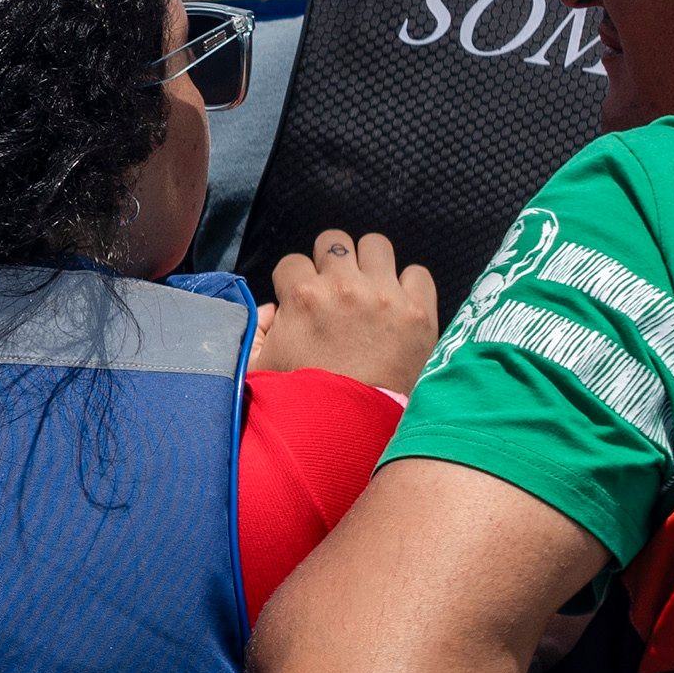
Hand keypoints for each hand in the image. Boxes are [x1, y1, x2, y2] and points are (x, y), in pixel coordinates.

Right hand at [255, 232, 440, 395]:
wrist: (354, 431)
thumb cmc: (303, 402)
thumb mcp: (261, 369)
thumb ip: (255, 333)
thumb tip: (271, 310)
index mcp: (302, 298)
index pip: (292, 261)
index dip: (296, 281)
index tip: (305, 302)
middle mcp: (343, 287)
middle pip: (333, 241)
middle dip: (332, 264)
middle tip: (337, 290)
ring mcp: (385, 296)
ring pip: (376, 245)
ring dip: (370, 264)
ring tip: (370, 290)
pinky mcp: (419, 310)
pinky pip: (417, 273)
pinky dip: (409, 286)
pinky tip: (400, 306)